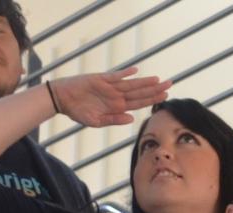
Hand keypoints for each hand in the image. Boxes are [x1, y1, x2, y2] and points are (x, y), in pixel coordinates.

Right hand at [48, 68, 169, 127]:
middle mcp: (117, 96)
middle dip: (155, 89)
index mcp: (118, 107)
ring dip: (144, 82)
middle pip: (139, 92)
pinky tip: (136, 71)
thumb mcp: (96, 121)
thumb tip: (132, 119)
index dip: (152, 99)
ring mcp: (110, 87)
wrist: (62, 99)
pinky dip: (125, 73)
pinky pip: (115, 76)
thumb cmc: (78, 111)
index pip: (139, 103)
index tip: (166, 96)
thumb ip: (114, 120)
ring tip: (158, 79)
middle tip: (171, 84)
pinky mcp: (101, 79)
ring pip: (131, 84)